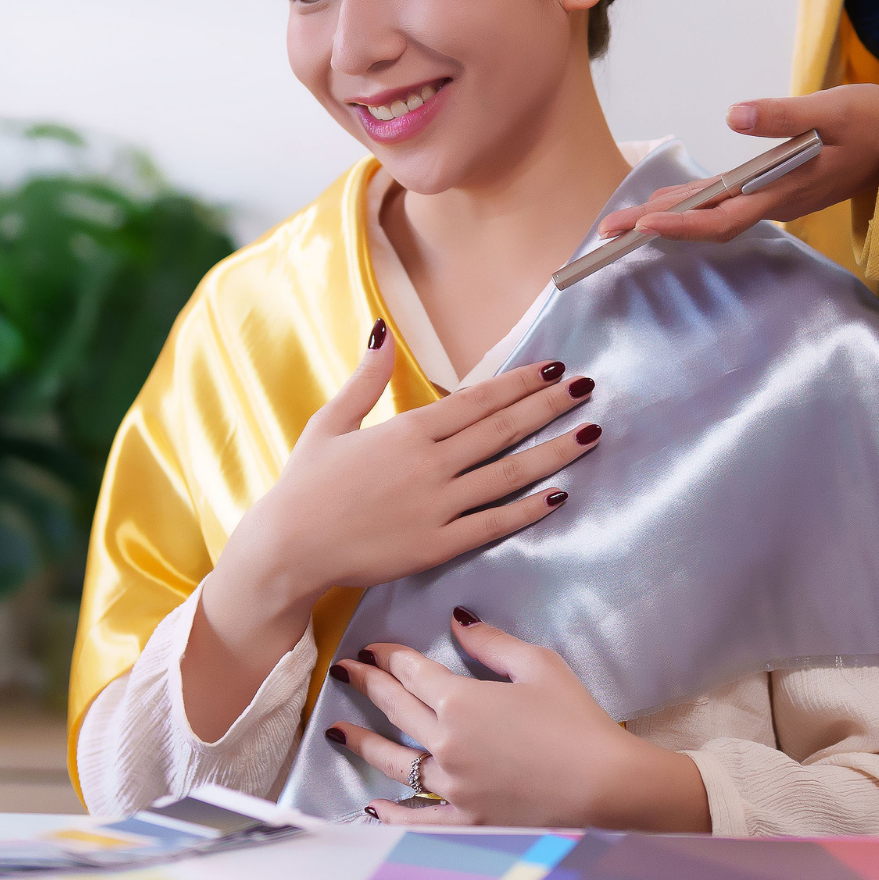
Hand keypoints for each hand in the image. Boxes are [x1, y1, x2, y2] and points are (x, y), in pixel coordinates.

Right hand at [185, 325, 599, 740]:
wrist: (288, 549)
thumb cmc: (304, 486)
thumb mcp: (329, 422)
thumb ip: (366, 379)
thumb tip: (382, 330)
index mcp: (406, 431)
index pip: (477, 400)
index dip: (519, 383)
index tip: (551, 368)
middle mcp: (430, 465)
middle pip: (502, 430)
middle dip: (548, 406)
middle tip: (586, 388)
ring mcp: (438, 507)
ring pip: (508, 475)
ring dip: (553, 453)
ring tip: (590, 434)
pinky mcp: (438, 545)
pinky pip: (494, 524)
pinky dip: (529, 509)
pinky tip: (559, 494)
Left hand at [328, 612, 709, 831]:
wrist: (605, 784)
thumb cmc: (576, 718)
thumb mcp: (537, 664)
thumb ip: (490, 642)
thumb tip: (457, 619)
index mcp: (460, 701)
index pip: (411, 671)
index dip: (388, 655)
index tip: (372, 647)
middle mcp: (447, 743)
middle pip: (396, 708)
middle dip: (367, 685)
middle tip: (343, 671)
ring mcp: (453, 786)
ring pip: (396, 761)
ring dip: (363, 743)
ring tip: (337, 732)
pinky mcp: (467, 819)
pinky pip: (418, 818)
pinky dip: (391, 813)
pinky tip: (371, 807)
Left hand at [599, 85, 878, 244]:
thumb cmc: (874, 124)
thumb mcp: (832, 109)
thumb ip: (782, 115)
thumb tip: (733, 115)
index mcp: (782, 191)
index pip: (721, 218)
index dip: (680, 224)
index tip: (642, 225)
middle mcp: (773, 202)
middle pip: (705, 223)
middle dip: (654, 226)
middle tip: (605, 232)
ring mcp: (774, 199)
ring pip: (713, 215)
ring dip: (669, 217)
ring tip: (622, 221)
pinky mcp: (776, 190)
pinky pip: (726, 204)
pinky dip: (693, 205)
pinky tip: (669, 202)